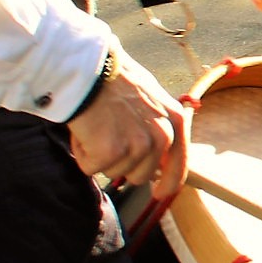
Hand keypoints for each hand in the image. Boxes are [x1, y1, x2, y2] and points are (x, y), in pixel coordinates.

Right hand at [67, 49, 187, 197]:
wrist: (89, 68)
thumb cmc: (115, 80)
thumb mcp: (152, 99)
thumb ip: (160, 128)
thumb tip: (160, 162)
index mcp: (175, 122)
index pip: (179, 165)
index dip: (168, 183)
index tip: (159, 193)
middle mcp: (162, 135)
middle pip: (141, 175)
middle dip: (121, 162)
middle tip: (108, 133)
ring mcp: (138, 145)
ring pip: (114, 172)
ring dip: (100, 155)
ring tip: (97, 126)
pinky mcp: (111, 151)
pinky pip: (91, 168)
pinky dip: (82, 153)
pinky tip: (85, 130)